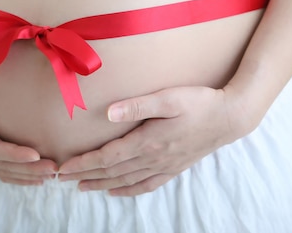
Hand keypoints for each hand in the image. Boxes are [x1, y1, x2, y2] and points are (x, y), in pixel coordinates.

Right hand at [0, 78, 57, 184]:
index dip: (13, 154)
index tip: (34, 155)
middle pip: (2, 165)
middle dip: (28, 168)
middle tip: (53, 168)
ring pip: (5, 171)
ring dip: (28, 175)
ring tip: (52, 174)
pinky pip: (3, 171)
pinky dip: (20, 176)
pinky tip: (39, 179)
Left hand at [57, 85, 250, 195]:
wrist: (230, 117)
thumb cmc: (199, 103)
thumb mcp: (169, 98)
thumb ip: (138, 105)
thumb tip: (109, 112)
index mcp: (148, 141)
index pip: (107, 157)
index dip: (84, 163)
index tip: (63, 168)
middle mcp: (153, 159)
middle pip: (112, 172)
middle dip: (85, 176)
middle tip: (62, 179)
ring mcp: (164, 166)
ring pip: (126, 181)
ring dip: (101, 185)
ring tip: (82, 187)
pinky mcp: (174, 168)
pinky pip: (146, 185)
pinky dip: (128, 191)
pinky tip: (117, 192)